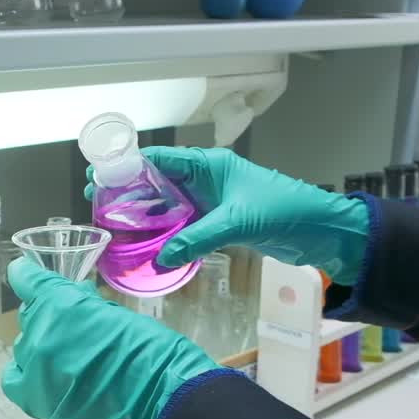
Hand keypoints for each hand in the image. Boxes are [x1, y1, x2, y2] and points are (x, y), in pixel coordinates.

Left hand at [1, 258, 220, 418]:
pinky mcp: (37, 400)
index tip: (30, 276)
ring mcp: (36, 369)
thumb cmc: (152, 351)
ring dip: (43, 346)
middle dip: (49, 317)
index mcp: (61, 304)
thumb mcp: (118, 312)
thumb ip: (87, 305)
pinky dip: (25, 375)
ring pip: (24, 347)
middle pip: (30, 317)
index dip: (29, 277)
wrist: (163, 400)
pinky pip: (15, 381)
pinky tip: (44, 376)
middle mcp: (40, 333)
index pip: (26, 280)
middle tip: (76, 328)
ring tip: (71, 358)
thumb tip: (75, 297)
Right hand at [87, 147, 369, 284]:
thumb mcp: (237, 222)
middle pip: (159, 181)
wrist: (321, 229)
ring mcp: (212, 201)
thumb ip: (196, 239)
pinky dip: (167, 234)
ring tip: (114, 226)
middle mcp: (207, 179)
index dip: (128, 165)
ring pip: (170, 205)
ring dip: (146, 215)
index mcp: (210, 165)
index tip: (99, 176)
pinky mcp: (220, 222)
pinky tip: (149, 246)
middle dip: (130, 192)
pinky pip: (185, 225)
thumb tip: (159, 259)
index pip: (160, 158)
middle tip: (97, 204)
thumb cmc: (285, 211)